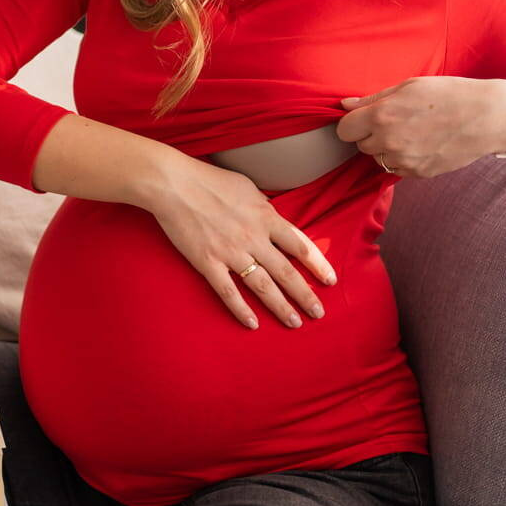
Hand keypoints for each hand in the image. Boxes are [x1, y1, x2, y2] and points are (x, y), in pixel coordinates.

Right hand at [147, 157, 337, 329]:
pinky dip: (241, 310)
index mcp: (266, 217)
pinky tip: (253, 324)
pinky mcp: (208, 263)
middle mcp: (253, 238)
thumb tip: (275, 217)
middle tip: (318, 313)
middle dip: (305, 295)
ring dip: (280, 307)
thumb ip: (264, 208)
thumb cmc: (211, 180)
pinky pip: (228, 292)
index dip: (318, 265)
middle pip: (286, 272)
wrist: (175, 184)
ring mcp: (231, 253)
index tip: (331, 281)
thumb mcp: (248, 188)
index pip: (300, 245)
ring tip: (294, 323)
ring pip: (262, 286)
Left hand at [336, 76, 505, 177]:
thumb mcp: (409, 86)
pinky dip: (404, 159)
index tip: (364, 119)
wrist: (486, 117)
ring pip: (379, 159)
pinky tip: (422, 144)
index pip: (344, 130)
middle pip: (361, 146)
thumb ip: (373, 98)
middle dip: (372, 135)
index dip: (353, 123)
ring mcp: (404, 160)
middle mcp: (389, 141)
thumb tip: (345, 104)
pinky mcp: (418, 173)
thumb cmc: (448, 94)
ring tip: (412, 132)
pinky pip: (397, 168)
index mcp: (382, 116)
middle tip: (396, 121)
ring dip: (388, 148)